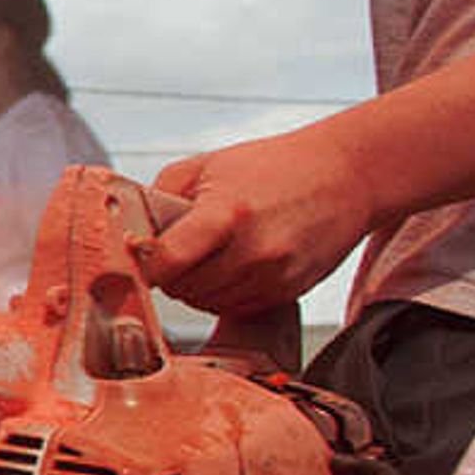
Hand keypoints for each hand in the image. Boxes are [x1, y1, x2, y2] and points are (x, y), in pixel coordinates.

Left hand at [140, 127, 376, 315]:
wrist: (348, 176)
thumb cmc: (275, 167)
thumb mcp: (206, 166)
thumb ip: (157, 198)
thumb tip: (126, 233)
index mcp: (227, 214)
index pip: (165, 262)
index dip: (143, 264)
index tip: (136, 256)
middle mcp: (253, 252)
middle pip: (182, 289)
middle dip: (169, 273)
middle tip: (176, 249)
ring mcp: (274, 277)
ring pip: (206, 304)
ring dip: (195, 286)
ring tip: (208, 253)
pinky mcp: (289, 292)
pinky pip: (235, 308)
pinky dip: (223, 293)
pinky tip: (233, 264)